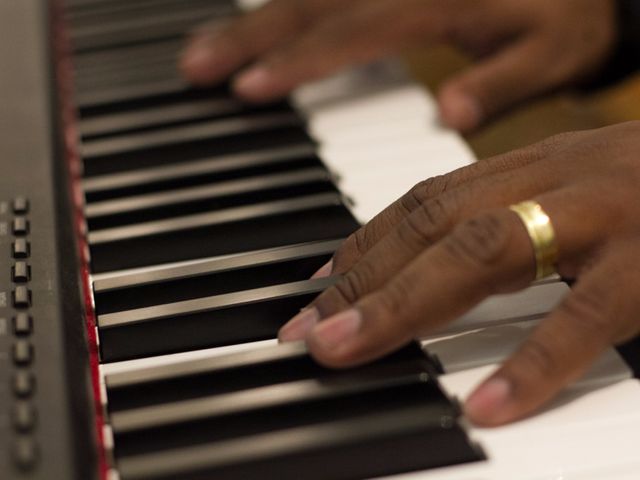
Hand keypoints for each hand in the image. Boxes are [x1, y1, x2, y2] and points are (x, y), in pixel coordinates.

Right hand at [181, 0, 616, 130]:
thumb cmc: (568, 16)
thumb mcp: (553, 53)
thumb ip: (502, 81)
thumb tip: (449, 112)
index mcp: (438, 0)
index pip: (351, 32)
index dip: (297, 62)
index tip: (248, 89)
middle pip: (311, 5)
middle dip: (250, 37)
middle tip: (196, 67)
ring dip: (253, 20)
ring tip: (205, 52)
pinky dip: (283, 8)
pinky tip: (254, 22)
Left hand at [278, 121, 639, 425]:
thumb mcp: (568, 193)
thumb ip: (503, 222)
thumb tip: (428, 268)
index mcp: (531, 164)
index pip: (422, 202)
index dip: (362, 244)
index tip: (315, 287)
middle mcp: (557, 177)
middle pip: (433, 225)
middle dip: (360, 279)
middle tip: (304, 332)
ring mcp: (608, 213)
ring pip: (485, 251)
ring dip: (404, 304)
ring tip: (347, 351)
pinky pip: (590, 313)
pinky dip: (535, 361)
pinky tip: (490, 407)